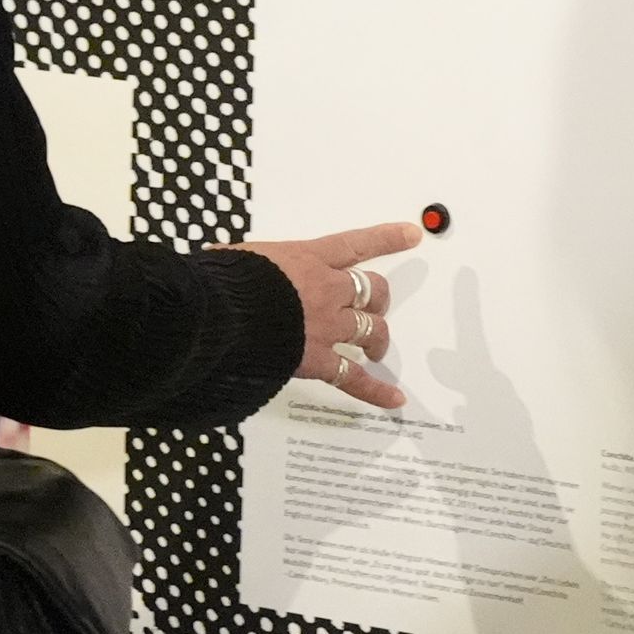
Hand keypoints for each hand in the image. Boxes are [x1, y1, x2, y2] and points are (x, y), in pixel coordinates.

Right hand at [227, 221, 423, 410]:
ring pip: (370, 330)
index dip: (387, 239)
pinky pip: (354, 377)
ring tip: (376, 349)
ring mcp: (326, 326)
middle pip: (371, 290)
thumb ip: (250, 264)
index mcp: (307, 258)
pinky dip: (375, 390)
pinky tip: (393, 399)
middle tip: (375, 306)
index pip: (355, 245)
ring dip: (377, 339)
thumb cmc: (225, 282)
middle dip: (377, 299)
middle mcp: (326, 290)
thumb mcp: (241, 258)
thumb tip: (225, 264)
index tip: (412, 234)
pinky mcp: (319, 360)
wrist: (221, 313)